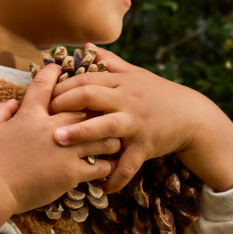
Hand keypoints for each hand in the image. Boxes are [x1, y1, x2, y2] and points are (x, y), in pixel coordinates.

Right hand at [0, 64, 119, 213]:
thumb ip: (1, 110)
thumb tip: (14, 101)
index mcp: (30, 114)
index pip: (46, 85)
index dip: (55, 73)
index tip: (61, 68)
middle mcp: (51, 128)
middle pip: (86, 109)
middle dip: (98, 109)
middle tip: (107, 112)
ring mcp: (64, 150)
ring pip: (101, 137)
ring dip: (110, 138)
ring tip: (116, 140)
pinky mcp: (71, 172)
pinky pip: (99, 166)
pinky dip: (107, 165)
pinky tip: (110, 165)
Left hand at [48, 45, 232, 193]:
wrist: (191, 115)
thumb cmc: (157, 93)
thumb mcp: (135, 73)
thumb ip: (109, 61)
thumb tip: (86, 45)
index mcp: (120, 82)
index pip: (85, 79)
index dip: (61, 86)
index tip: (41, 96)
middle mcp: (127, 99)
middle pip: (91, 96)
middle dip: (64, 104)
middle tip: (41, 115)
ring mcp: (137, 122)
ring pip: (106, 127)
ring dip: (81, 134)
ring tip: (58, 141)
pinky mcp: (146, 144)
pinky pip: (129, 163)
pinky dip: (116, 177)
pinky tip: (101, 187)